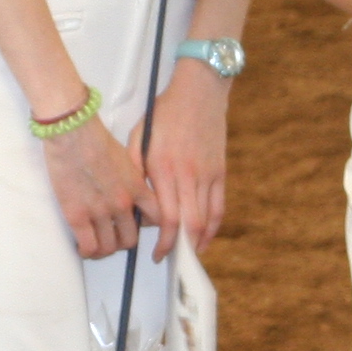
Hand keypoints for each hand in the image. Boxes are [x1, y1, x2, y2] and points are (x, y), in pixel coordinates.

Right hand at [40, 110, 152, 261]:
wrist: (73, 132)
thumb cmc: (96, 138)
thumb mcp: (125, 158)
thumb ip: (132, 178)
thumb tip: (131, 191)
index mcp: (137, 188)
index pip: (155, 219)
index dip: (146, 228)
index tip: (137, 227)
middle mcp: (123, 204)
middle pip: (130, 239)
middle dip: (121, 241)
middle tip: (110, 237)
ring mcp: (100, 212)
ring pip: (109, 247)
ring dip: (103, 250)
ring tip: (95, 244)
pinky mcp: (77, 216)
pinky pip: (88, 246)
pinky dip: (87, 251)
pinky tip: (82, 247)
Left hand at [140, 62, 229, 259]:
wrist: (200, 91)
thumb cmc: (167, 112)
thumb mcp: (139, 136)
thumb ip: (134, 168)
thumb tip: (131, 199)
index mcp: (164, 167)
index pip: (167, 217)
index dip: (163, 242)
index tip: (157, 253)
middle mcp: (188, 174)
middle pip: (189, 224)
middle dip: (179, 248)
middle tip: (170, 259)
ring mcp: (207, 174)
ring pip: (207, 219)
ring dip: (197, 242)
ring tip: (186, 253)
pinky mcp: (220, 171)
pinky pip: (219, 206)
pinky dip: (214, 226)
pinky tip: (205, 236)